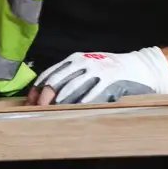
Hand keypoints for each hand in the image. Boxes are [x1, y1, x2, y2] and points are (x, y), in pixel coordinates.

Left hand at [30, 46, 167, 106]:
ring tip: (52, 110)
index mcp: (74, 58)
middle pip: (57, 80)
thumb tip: (46, 92)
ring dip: (61, 99)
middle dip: (45, 96)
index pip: (50, 73)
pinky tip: (76, 108)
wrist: (137, 66)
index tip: (30, 101)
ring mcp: (96, 69)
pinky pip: (93, 90)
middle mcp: (83, 62)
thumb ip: (69, 76)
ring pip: (72, 85)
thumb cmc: (108, 69)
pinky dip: (83, 99)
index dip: (38, 88)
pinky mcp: (109, 78)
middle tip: (37, 109)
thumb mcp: (86, 66)